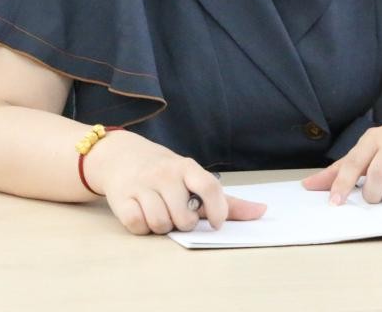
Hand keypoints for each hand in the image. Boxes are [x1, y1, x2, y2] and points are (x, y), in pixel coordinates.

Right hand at [86, 130, 266, 234]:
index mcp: (187, 167)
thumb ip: (225, 200)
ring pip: (160, 224)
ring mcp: (142, 184)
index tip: (215, 223)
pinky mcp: (121, 197)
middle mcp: (165, 173)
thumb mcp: (192, 178)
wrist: (120, 154)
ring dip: (160, 226)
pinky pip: (138, 225)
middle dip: (182, 223)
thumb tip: (262, 212)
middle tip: (175, 211)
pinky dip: (141, 226)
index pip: (209, 187)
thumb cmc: (164, 172)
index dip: (217, 210)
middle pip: (183, 218)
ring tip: (157, 211)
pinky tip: (141, 213)